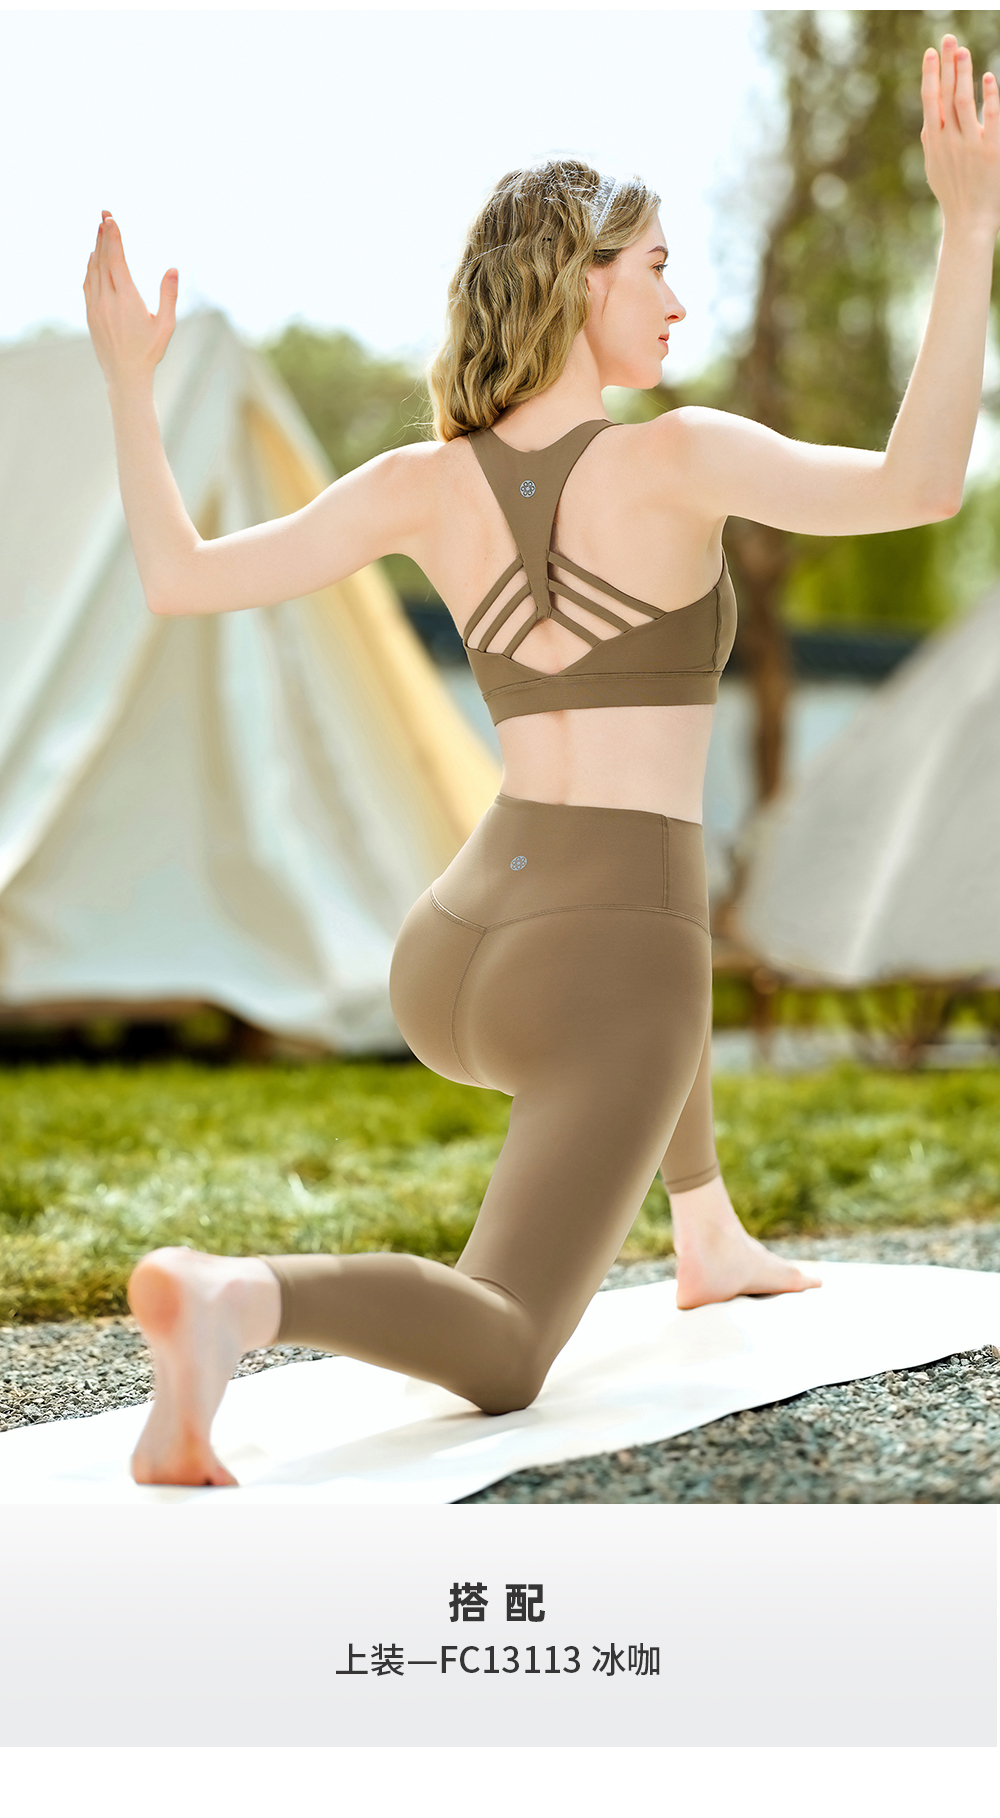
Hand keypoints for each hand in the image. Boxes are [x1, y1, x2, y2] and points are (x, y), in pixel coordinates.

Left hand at [83, 212, 177, 384]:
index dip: (113, 238)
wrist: (125, 375)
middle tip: (103, 214)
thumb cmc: (149, 352)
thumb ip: (168, 296)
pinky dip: (90, 267)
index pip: (116, 260)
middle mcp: (107, 300)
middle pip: (102, 259)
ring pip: (93, 270)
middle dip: (103, 235)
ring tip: (99, 230)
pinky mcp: (90, 314)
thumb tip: (172, 269)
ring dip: (96, 248)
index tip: (110, 219)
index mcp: (126, 299)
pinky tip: (93, 257)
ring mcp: (95, 306)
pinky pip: (88, 283)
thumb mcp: (166, 325)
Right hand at [921, 36, 999, 235]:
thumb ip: (932, 143)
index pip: (930, 101)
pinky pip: (990, 119)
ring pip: (964, 102)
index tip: (931, 52)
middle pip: (946, 95)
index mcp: (935, 143)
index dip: (930, 75)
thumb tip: (927, 123)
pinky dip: (989, 97)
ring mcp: (970, 146)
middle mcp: (949, 141)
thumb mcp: (935, 170)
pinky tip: (989, 78)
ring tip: (964, 51)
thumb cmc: (954, 195)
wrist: (969, 223)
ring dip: (963, 74)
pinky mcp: (991, 152)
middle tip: (948, 38)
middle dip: (947, 65)